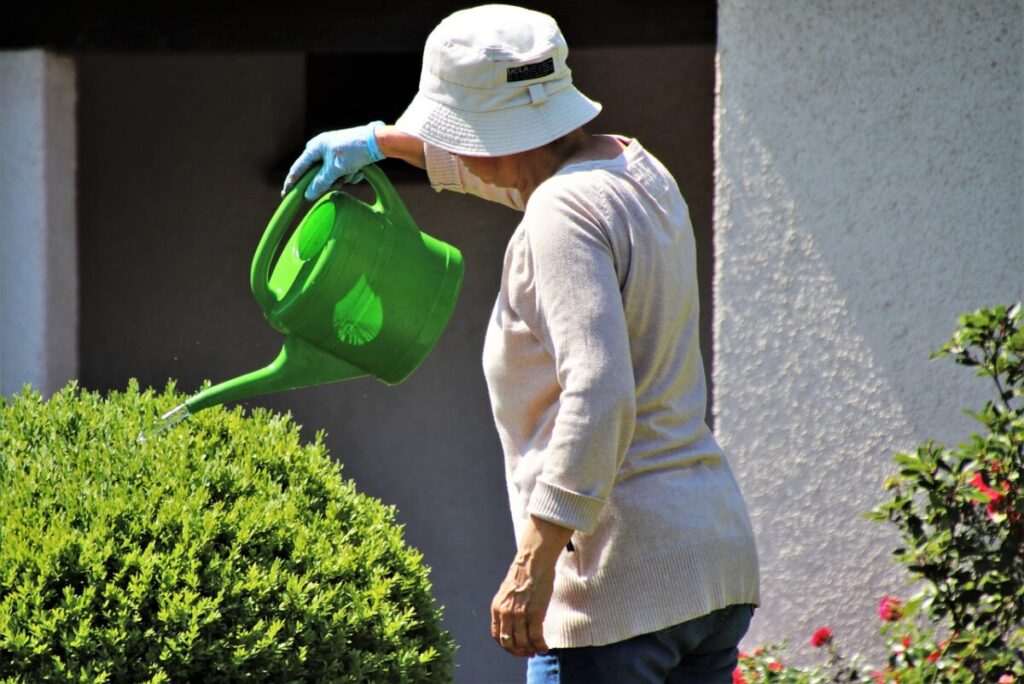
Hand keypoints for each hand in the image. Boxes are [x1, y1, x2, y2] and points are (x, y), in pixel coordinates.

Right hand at [281, 121, 384, 199]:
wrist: (377, 142)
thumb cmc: (353, 151)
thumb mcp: (335, 169)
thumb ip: (320, 183)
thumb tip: (307, 195)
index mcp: (315, 147)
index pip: (299, 168)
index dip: (292, 182)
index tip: (285, 194)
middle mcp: (323, 149)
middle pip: (318, 175)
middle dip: (330, 181)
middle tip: (338, 181)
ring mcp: (335, 154)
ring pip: (332, 176)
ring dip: (343, 178)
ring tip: (353, 171)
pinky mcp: (347, 159)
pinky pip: (343, 173)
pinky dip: (351, 175)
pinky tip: (360, 170)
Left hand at [490, 515, 572, 656]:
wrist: (533, 560)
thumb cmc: (525, 572)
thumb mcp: (510, 591)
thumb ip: (510, 606)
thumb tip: (517, 619)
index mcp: (497, 607)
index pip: (497, 635)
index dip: (507, 646)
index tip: (517, 648)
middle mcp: (505, 613)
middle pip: (508, 642)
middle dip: (519, 651)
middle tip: (529, 653)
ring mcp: (519, 614)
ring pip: (523, 642)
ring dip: (531, 650)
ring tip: (539, 650)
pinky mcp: (534, 613)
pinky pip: (536, 638)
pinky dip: (541, 646)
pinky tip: (546, 647)